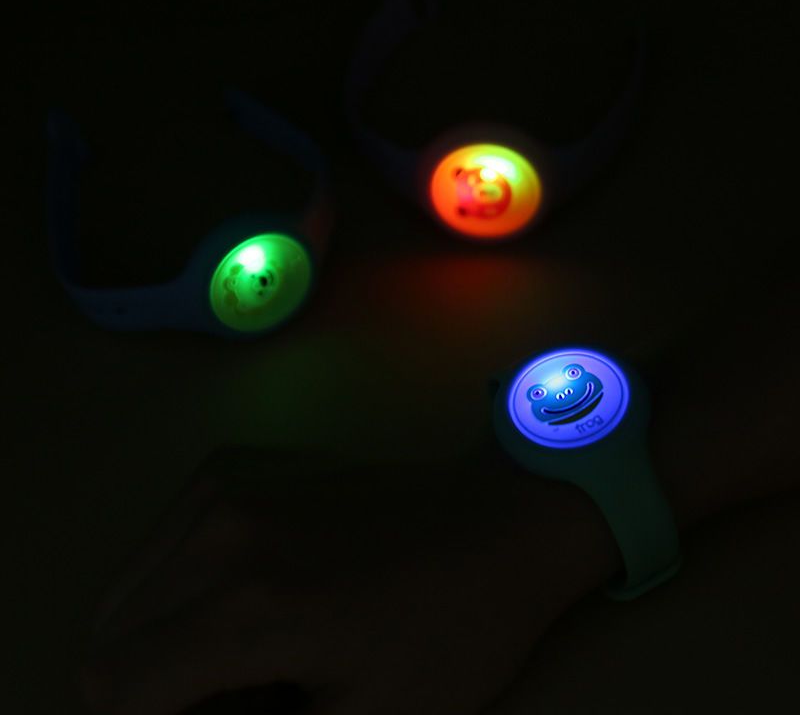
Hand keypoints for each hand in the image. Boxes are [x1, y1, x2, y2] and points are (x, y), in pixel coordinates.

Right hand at [80, 448, 613, 714]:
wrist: (500, 518)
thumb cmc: (452, 629)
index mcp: (247, 605)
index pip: (113, 686)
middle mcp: (217, 530)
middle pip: (114, 637)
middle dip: (156, 688)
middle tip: (240, 698)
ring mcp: (228, 484)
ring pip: (136, 588)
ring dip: (165, 636)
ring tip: (247, 652)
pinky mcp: (241, 462)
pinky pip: (168, 541)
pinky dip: (180, 586)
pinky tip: (248, 596)